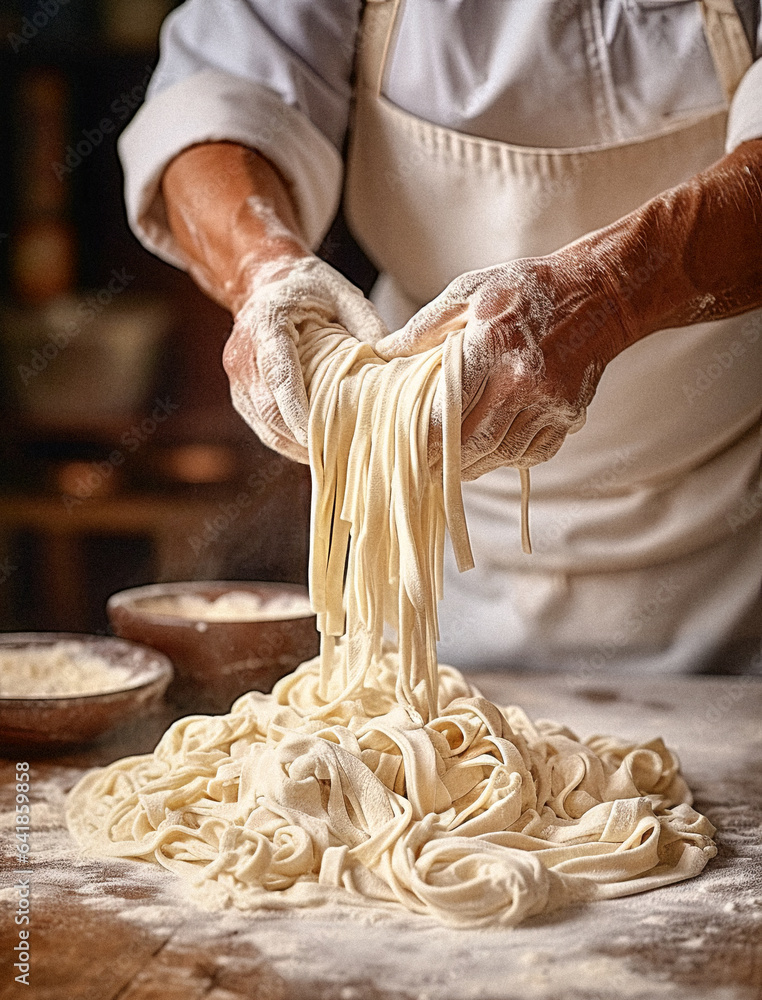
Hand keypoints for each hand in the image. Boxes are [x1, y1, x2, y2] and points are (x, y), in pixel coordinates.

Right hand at [223, 255, 388, 461]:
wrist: (264, 281)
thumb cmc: (308, 287)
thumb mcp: (343, 292)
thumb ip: (367, 323)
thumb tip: (390, 363)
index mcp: (267, 324)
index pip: (279, 374)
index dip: (296, 408)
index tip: (316, 436)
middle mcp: (244, 354)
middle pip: (268, 408)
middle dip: (301, 437)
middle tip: (341, 453)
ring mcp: (238, 376)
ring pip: (264, 425)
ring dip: (296, 445)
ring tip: (332, 457)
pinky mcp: (241, 393)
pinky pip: (263, 426)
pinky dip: (288, 440)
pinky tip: (315, 447)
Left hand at [375, 255, 630, 479]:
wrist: (601, 294)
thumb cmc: (528, 289)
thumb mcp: (470, 292)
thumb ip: (425, 326)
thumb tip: (384, 351)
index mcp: (492, 348)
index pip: (448, 411)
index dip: (426, 439)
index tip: (407, 450)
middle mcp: (522, 382)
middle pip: (474, 442)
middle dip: (445, 462)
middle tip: (423, 468)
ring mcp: (549, 403)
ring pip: (502, 454)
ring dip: (473, 466)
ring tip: (451, 468)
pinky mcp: (568, 416)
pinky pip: (531, 453)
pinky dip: (507, 459)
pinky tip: (489, 454)